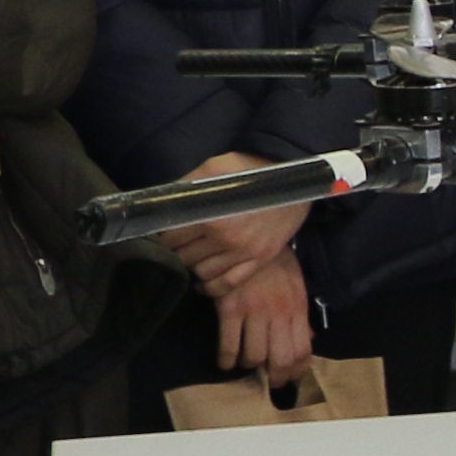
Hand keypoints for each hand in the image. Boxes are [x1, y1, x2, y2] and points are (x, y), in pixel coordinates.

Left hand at [156, 152, 299, 285]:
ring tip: (193, 256)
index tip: (165, 232)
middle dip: (177, 251)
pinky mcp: (259, 260)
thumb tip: (161, 201)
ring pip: (202, 273)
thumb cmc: (251, 172)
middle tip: (179, 243)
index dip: (163, 236)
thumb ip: (186, 184)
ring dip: (193, 266)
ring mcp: (244, 253)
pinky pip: (228, 284)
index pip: (171, 239)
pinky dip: (211, 287)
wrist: (294, 182)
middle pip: (184, 257)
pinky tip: (203, 280)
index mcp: (211, 218)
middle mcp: (226, 240)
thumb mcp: (214, 167)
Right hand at [207, 254, 314, 379]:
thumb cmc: (275, 263)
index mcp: (297, 308)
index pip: (302, 350)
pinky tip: (225, 362)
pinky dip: (226, 359)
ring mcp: (254, 312)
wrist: (249, 239)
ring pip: (254, 355)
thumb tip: (309, 339)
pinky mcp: (230, 308)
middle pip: (280, 359)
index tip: (291, 376)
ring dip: (249, 366)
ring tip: (246, 365)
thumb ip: (301, 315)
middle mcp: (279, 313)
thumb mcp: (297, 285)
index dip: (297, 370)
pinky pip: (229, 343)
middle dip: (276, 376)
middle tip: (270, 382)